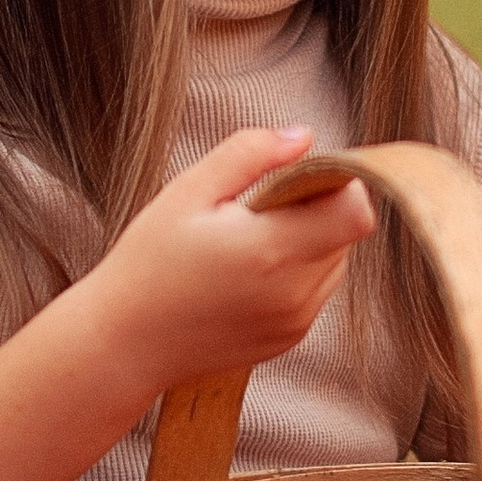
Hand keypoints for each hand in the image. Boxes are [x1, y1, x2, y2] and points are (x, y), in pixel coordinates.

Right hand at [84, 126, 376, 394]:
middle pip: (346, 232)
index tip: (297, 176)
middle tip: (254, 210)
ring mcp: (296, 321)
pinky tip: (247, 273)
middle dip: (314, 209)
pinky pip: (316, 289)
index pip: (355, 211)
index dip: (337, 184)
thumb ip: (249, 154)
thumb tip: (303, 137)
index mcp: (271, 251)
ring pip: (335, 260)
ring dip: (308, 241)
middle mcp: (294, 292)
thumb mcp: (187, 193)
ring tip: (247, 243)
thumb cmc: (148, 264)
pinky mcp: (291, 338)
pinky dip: (296, 271)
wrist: (125, 344)